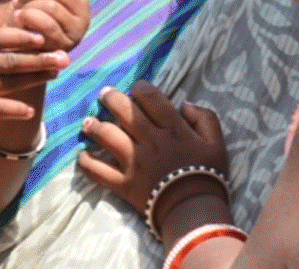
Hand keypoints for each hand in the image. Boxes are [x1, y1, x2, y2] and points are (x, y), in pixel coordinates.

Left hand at [8, 0, 89, 51]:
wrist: (19, 47)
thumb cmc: (27, 14)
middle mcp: (85, 11)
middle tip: (17, 0)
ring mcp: (78, 30)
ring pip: (51, 5)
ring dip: (28, 7)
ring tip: (19, 13)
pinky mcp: (66, 45)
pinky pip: (46, 23)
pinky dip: (28, 19)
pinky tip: (18, 20)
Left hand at [77, 80, 228, 219]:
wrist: (195, 211)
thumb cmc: (207, 175)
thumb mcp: (216, 142)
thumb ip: (204, 117)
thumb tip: (185, 103)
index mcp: (172, 128)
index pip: (150, 98)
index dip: (140, 88)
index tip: (136, 89)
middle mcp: (149, 140)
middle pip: (124, 111)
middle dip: (111, 98)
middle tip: (104, 94)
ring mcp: (134, 162)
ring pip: (107, 136)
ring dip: (94, 126)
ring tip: (88, 122)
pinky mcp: (123, 183)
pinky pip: (99, 171)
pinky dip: (87, 163)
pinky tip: (83, 155)